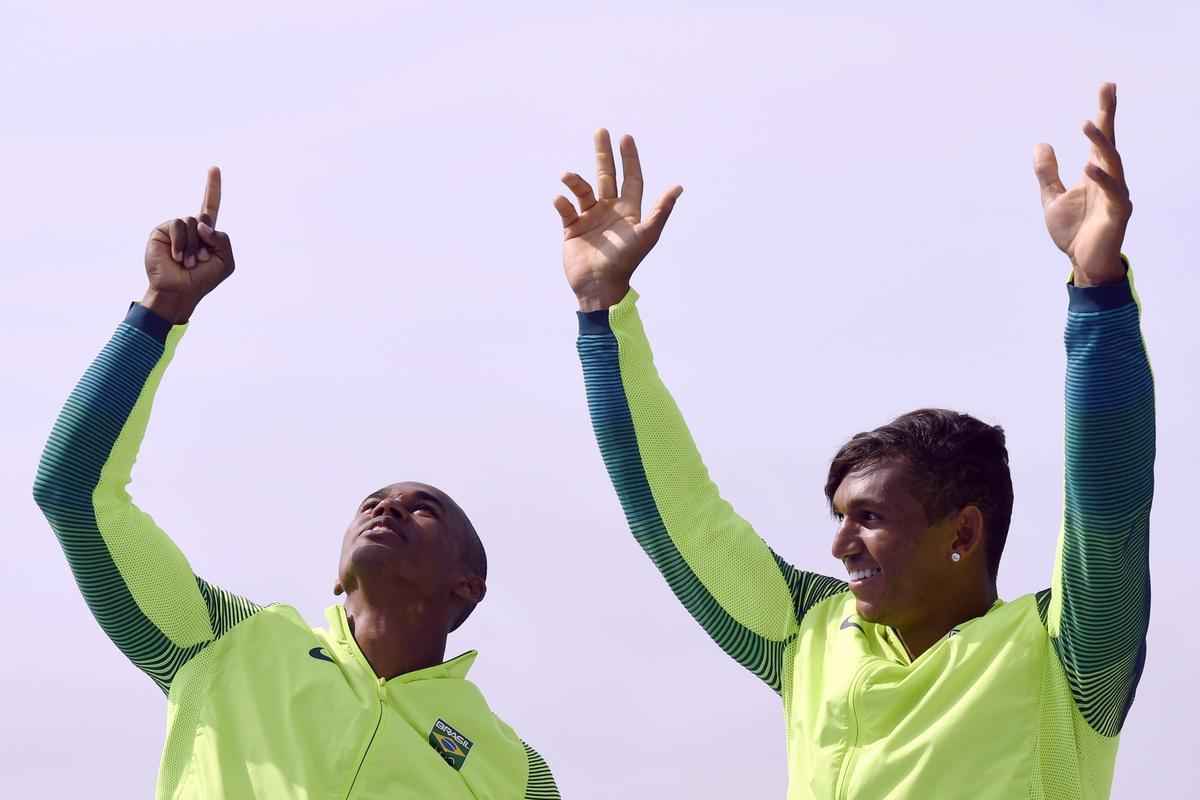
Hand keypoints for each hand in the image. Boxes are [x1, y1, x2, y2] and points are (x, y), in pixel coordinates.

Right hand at [142, 167, 234, 323]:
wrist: (179, 292)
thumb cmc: (202, 279)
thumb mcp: (225, 261)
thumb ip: (223, 240)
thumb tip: (202, 223)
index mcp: (206, 233)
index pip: (210, 206)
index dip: (213, 188)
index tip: (215, 168)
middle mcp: (190, 228)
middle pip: (205, 220)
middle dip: (206, 242)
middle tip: (199, 261)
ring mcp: (175, 229)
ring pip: (192, 222)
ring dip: (193, 246)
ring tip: (187, 262)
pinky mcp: (161, 231)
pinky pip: (178, 226)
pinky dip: (181, 243)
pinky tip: (176, 258)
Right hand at [554, 130, 682, 310]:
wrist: (599, 286)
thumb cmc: (626, 261)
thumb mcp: (646, 234)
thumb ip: (661, 210)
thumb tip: (678, 186)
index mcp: (628, 210)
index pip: (631, 178)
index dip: (630, 158)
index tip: (626, 137)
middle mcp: (609, 210)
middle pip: (606, 176)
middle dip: (604, 154)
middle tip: (601, 131)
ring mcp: (590, 218)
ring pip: (582, 190)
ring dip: (575, 180)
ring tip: (567, 176)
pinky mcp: (572, 229)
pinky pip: (565, 209)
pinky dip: (562, 202)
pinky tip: (560, 199)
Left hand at [1034, 83, 1131, 286]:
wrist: (1083, 263)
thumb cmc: (1073, 231)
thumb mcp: (1052, 198)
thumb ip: (1047, 173)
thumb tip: (1041, 144)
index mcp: (1094, 173)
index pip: (1100, 138)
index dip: (1104, 112)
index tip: (1107, 86)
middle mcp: (1109, 179)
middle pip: (1109, 142)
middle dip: (1108, 115)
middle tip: (1107, 89)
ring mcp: (1116, 195)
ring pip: (1112, 163)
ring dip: (1101, 143)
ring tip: (1088, 122)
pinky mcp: (1118, 214)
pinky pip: (1113, 193)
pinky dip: (1102, 179)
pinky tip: (1089, 166)